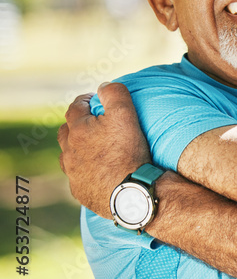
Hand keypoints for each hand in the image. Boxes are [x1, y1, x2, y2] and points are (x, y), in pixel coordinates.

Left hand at [57, 82, 152, 217]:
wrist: (129, 192)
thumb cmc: (127, 152)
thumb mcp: (125, 115)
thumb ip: (114, 94)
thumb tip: (103, 86)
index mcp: (78, 131)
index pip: (75, 108)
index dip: (84, 101)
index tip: (93, 100)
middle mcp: (69, 151)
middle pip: (65, 133)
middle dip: (75, 125)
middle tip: (91, 125)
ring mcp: (73, 173)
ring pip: (68, 157)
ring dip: (77, 150)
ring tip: (92, 150)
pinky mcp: (80, 191)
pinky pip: (78, 177)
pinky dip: (85, 171)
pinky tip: (98, 173)